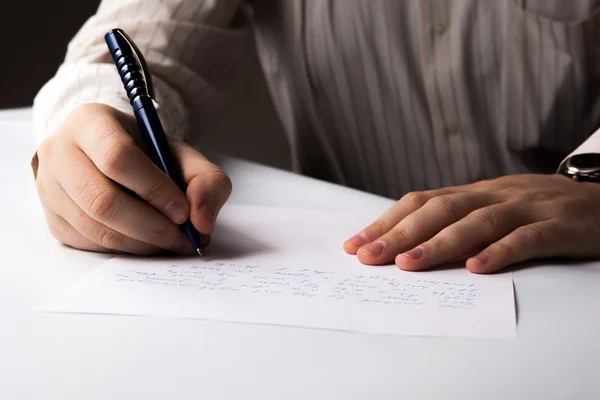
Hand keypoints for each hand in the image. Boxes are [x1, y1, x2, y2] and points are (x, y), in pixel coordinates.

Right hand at [34, 103, 231, 254]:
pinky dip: (126, 250)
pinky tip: (149, 242)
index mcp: (91, 121)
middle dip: (151, 226)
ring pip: (95, 227)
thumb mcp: (184, 155)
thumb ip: (206, 181)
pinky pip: (89, 244)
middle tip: (183, 237)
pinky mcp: (53, 218)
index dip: (154, 189)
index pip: (117, 157)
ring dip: (142, 243)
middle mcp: (59, 151)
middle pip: (102, 200)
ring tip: (172, 242)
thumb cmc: (149, 153)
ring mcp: (49, 187)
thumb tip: (202, 222)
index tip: (183, 211)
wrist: (113, 155)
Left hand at [344, 174, 599, 272]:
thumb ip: (458, 222)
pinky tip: (478, 267)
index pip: (422, 202)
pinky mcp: (561, 226)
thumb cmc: (540, 210)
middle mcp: (495, 195)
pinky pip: (528, 237)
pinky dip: (501, 251)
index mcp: (476, 193)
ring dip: (439, 242)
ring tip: (408, 264)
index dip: (387, 222)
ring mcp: (529, 208)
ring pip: (478, 221)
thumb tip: (406, 244)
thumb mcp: (494, 208)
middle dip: (400, 234)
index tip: (355, 245)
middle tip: (368, 257)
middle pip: (441, 210)